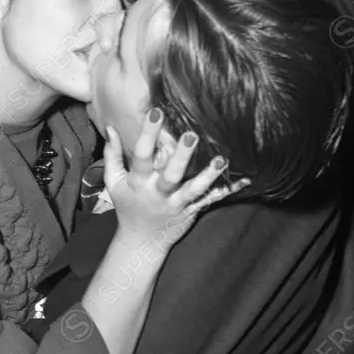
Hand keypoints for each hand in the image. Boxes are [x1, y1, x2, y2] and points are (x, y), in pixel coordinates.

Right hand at [105, 111, 243, 251]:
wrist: (141, 241)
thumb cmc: (128, 205)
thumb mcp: (114, 182)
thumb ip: (112, 154)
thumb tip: (111, 126)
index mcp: (138, 182)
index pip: (141, 156)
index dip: (148, 134)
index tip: (157, 112)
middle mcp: (158, 193)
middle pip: (170, 174)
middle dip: (181, 156)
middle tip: (192, 134)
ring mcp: (176, 204)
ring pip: (193, 190)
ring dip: (207, 176)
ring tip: (221, 160)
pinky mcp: (191, 212)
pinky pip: (209, 201)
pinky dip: (224, 192)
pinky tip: (242, 180)